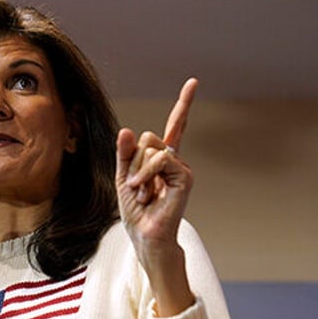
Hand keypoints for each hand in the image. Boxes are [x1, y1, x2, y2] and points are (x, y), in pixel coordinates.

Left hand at [115, 78, 197, 315]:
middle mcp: (174, 161)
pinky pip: (161, 159)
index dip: (184, 105)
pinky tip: (146, 192)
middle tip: (136, 187)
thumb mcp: (123, 177)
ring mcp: (181, 168)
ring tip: (141, 194)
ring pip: (151, 148)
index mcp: (161, 160)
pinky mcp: (186, 177)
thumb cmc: (136, 212)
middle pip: (148, 138)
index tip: (194, 83)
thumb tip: (127, 130)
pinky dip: (147, 174)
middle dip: (133, 161)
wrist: (146, 236)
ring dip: (138, 172)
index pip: (174, 127)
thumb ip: (125, 154)